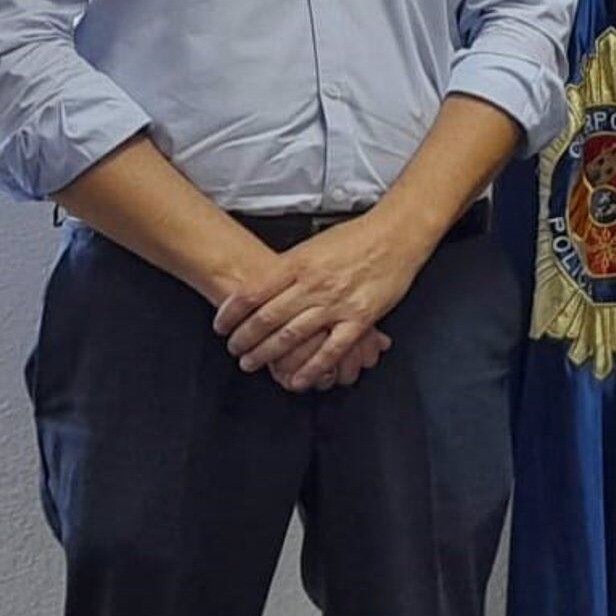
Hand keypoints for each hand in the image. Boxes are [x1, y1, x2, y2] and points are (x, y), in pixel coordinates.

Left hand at [214, 209, 432, 390]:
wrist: (395, 235)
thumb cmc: (356, 238)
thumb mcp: (313, 246)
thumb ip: (290, 268)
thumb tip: (264, 287)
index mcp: (298, 264)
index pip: (252, 293)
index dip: (231, 313)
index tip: (220, 326)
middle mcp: (313, 285)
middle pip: (266, 318)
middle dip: (244, 339)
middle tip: (233, 349)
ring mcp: (336, 303)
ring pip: (292, 336)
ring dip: (267, 354)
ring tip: (251, 364)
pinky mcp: (360, 319)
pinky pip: (331, 350)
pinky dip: (312, 368)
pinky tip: (297, 379)